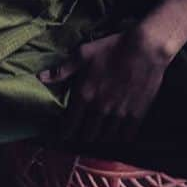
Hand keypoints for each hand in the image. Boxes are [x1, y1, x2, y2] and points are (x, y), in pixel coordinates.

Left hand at [38, 30, 170, 144]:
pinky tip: (118, 133)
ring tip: (98, 134)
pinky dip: (120, 137)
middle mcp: (99, 109)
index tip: (63, 135)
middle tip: (82, 133)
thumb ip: (62, 70)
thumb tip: (40, 78)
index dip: (65, 132)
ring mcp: (119, 114)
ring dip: (100, 137)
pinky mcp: (137, 115)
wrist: (146, 48)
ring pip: (105, 138)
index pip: (70, 125)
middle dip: (82, 136)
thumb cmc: (112, 48)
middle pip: (87, 135)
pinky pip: (125, 136)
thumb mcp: (83, 54)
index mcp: (84, 95)